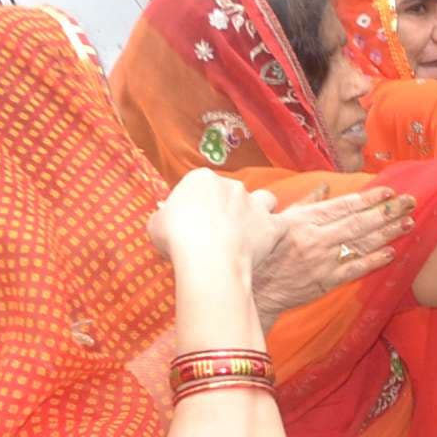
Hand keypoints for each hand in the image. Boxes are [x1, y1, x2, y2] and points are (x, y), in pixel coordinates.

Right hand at [147, 167, 280, 278]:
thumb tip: (166, 220)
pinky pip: (281, 224)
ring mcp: (254, 203)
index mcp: (201, 179)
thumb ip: (164, 217)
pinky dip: (276, 232)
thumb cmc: (177, 239)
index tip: (192, 224)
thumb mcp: (156, 224)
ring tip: (249, 229)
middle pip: (231, 193)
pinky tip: (269, 242)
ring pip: (264, 199)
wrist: (207, 257)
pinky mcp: (270, 225)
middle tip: (217, 233)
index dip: (197, 206)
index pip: (201, 187)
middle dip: (227, 209)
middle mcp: (231, 185)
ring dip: (260, 210)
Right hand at [251, 185, 410, 322]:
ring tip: (408, 223)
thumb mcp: (280, 220)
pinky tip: (392, 252)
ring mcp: (323, 261)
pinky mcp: (326, 281)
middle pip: (359, 222)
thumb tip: (326, 187)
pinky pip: (356, 269)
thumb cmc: (265, 251)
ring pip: (362, 244)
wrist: (256, 289)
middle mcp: (316, 238)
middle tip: (410, 202)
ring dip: (388, 233)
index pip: (344, 205)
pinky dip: (375, 260)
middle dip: (387, 211)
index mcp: (305, 220)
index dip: (370, 198)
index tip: (390, 190)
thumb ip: (306, 203)